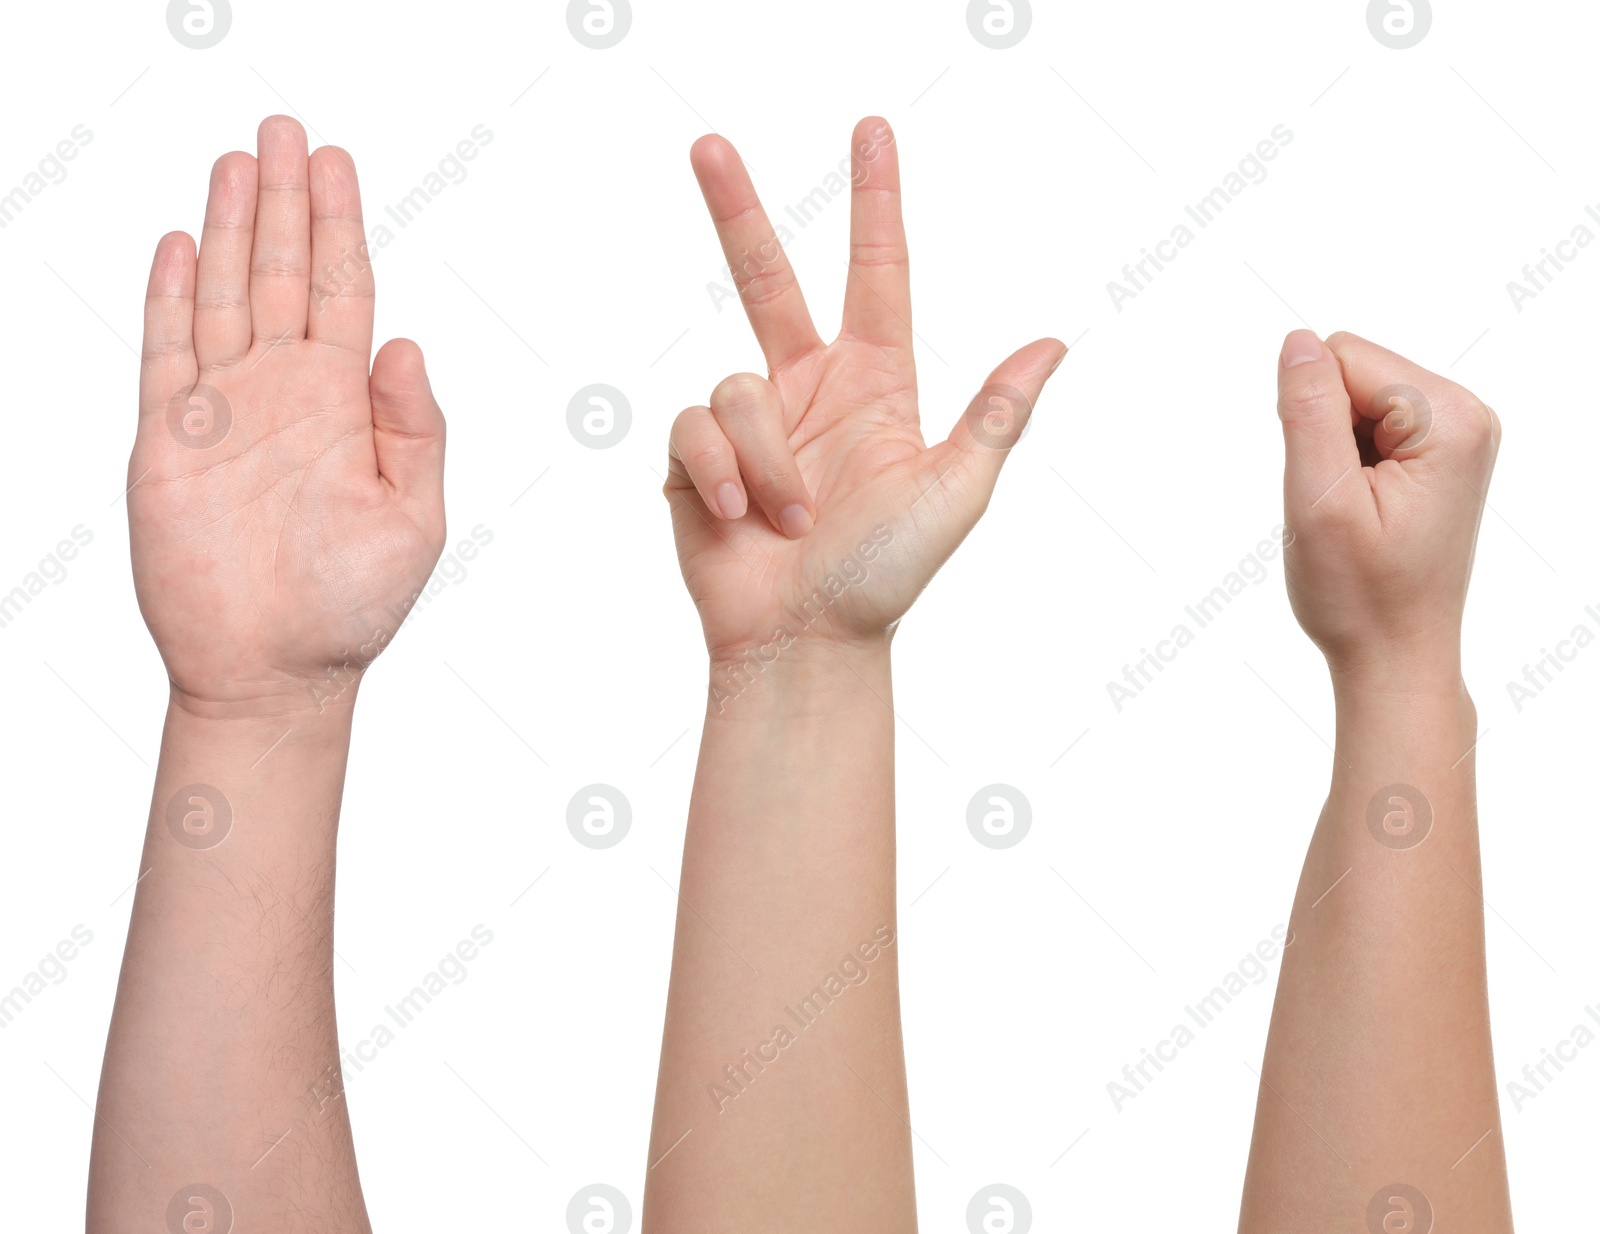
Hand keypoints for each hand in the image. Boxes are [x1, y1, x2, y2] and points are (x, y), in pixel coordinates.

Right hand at [130, 116, 446, 716]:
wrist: (275, 667)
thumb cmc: (352, 605)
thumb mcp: (414, 519)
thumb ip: (415, 432)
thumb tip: (407, 346)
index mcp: (345, 404)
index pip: (342, 291)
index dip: (338, 226)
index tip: (336, 163)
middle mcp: (284, 392)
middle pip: (280, 272)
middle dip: (284, 201)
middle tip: (285, 129)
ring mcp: (225, 410)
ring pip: (221, 293)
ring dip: (226, 228)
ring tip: (236, 160)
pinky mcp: (168, 440)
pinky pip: (165, 352)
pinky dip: (168, 298)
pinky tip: (175, 244)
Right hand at [665, 117, 1065, 678]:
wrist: (803, 642)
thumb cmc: (883, 577)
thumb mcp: (954, 492)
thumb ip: (995, 413)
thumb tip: (1055, 343)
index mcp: (875, 386)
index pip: (876, 274)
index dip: (874, 203)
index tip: (871, 132)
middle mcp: (807, 391)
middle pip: (766, 280)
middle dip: (736, 211)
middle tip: (707, 143)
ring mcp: (750, 425)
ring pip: (734, 381)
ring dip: (764, 456)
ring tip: (789, 517)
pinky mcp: (697, 458)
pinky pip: (694, 425)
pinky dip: (720, 472)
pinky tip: (741, 518)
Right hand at [1275, 330, 1499, 684]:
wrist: (1396, 657)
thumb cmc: (1360, 596)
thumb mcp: (1319, 500)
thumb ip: (1307, 410)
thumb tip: (1297, 340)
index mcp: (1449, 419)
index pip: (1343, 357)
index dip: (1310, 418)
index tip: (1330, 484)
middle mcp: (1467, 414)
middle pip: (1352, 370)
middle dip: (1324, 432)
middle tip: (1340, 503)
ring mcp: (1458, 433)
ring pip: (1354, 397)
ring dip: (1334, 451)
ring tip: (1353, 511)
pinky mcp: (1439, 452)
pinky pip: (1368, 423)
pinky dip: (1347, 463)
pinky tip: (1362, 510)